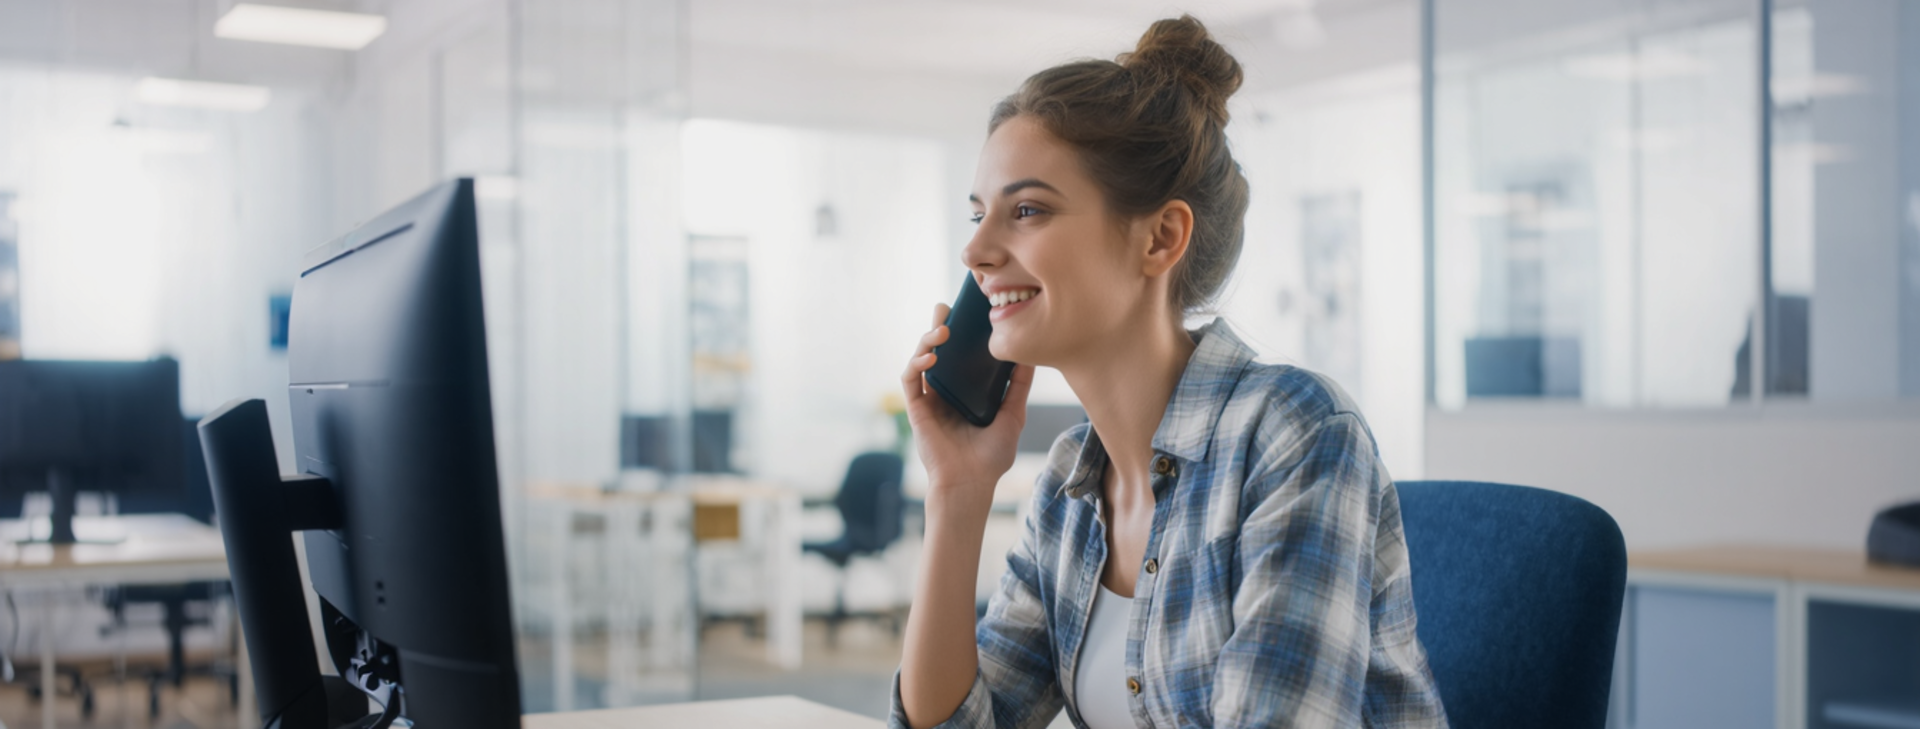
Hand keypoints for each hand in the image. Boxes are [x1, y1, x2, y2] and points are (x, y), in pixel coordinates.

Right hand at [899, 303, 1035, 506]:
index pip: (960, 353)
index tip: (968, 311)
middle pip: (937, 350)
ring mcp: (929, 399)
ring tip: (942, 329)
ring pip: (920, 359)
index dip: (961, 331)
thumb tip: (1030, 356)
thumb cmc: (991, 456)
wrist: (971, 483)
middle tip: (945, 308)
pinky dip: (916, 363)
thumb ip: (1019, 387)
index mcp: (965, 390)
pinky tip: (930, 356)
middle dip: (938, 325)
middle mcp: (945, 391)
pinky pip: (910, 379)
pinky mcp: (916, 409)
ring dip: (927, 339)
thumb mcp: (1013, 415)